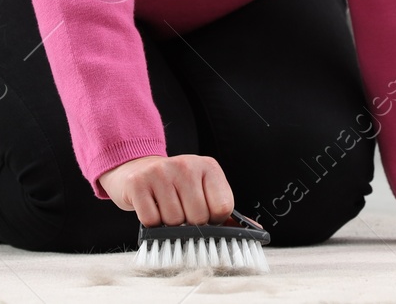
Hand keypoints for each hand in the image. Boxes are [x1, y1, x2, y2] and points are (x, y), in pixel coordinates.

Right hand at [98, 154, 234, 227]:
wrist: (140, 170)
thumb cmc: (178, 187)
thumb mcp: (204, 191)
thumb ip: (227, 212)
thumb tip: (256, 232)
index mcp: (208, 167)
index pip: (223, 208)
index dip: (214, 220)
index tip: (204, 213)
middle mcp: (186, 164)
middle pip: (198, 218)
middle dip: (190, 224)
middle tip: (182, 211)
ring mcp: (161, 172)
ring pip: (174, 222)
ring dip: (169, 224)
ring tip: (166, 207)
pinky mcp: (138, 182)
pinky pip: (151, 221)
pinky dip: (151, 223)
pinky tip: (152, 207)